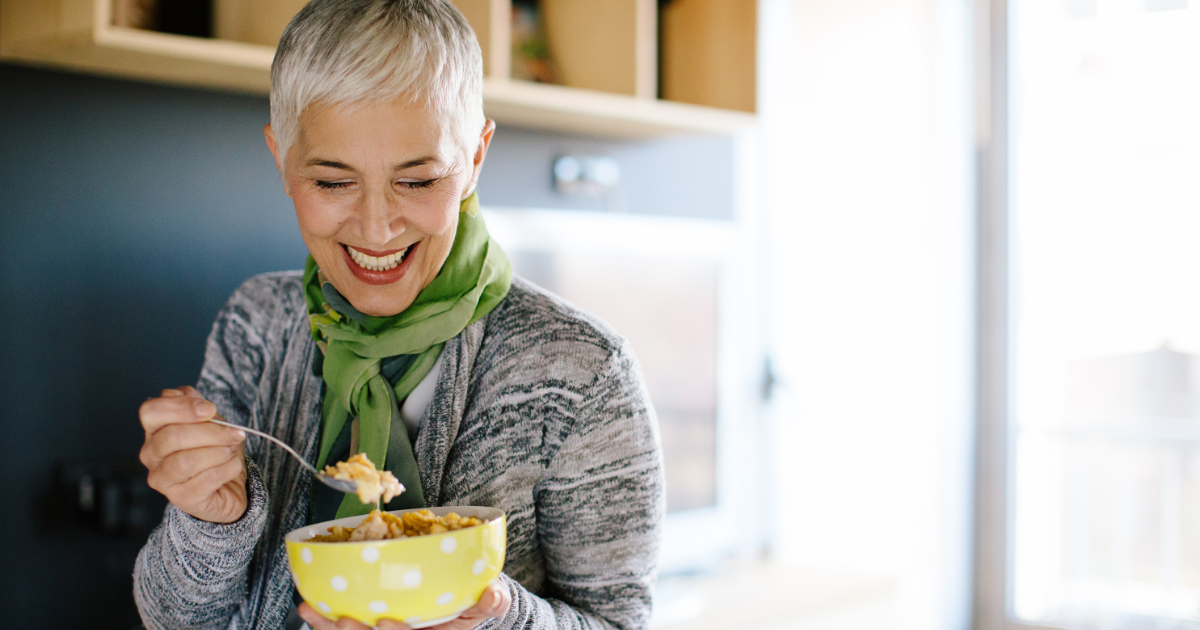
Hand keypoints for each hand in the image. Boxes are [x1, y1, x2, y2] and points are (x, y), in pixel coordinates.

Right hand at [139, 385, 248, 522]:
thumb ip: (197, 407)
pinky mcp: (181, 499)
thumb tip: (187, 395)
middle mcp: (151, 455)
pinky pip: (205, 481)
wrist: (228, 485)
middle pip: (171, 437)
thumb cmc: (214, 449)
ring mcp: (162, 479)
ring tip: (232, 450)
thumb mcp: (210, 422)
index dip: (180, 407)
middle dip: (211, 432)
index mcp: (154, 430)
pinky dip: (227, 469)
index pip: (150, 412)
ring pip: (185, 462)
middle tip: (235, 433)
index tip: (210, 409)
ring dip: (218, 452)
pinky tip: (233, 466)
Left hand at [297, 579, 510, 629]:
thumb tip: (494, 592)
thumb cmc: (473, 603)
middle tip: (341, 622)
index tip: (385, 622)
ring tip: (309, 611)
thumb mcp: (490, 603)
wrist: (463, 602)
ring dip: (327, 628)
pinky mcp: (368, 623)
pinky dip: (323, 619)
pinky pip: (341, 625)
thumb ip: (493, 601)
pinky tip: (308, 607)